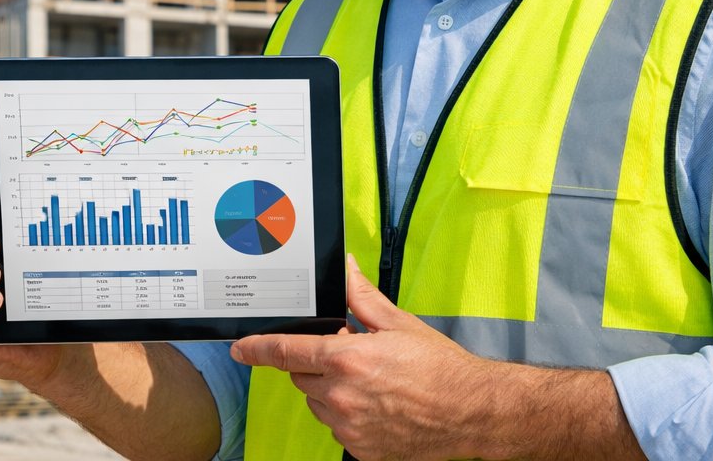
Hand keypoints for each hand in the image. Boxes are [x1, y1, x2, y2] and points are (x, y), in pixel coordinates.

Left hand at [230, 254, 504, 460]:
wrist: (472, 412)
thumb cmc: (441, 369)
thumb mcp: (399, 323)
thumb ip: (361, 297)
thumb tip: (345, 269)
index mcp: (346, 359)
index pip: (285, 351)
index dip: (256, 348)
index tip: (240, 348)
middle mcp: (341, 395)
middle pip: (301, 375)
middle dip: (316, 362)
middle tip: (352, 356)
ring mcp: (349, 427)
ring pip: (318, 402)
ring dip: (331, 390)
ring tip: (372, 382)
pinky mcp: (359, 450)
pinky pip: (337, 427)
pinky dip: (348, 414)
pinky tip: (377, 405)